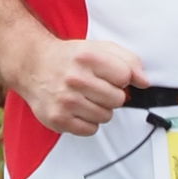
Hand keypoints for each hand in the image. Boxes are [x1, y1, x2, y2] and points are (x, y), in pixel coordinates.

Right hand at [13, 34, 147, 134]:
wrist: (33, 66)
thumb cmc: (70, 58)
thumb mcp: (99, 48)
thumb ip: (127, 60)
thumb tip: (144, 82)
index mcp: (87, 57)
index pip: (125, 76)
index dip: (121, 78)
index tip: (110, 76)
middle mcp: (75, 78)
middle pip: (118, 99)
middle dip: (111, 95)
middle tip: (95, 87)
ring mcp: (65, 100)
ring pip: (106, 116)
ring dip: (100, 109)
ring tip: (85, 97)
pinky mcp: (58, 119)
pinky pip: (90, 130)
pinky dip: (88, 122)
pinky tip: (77, 109)